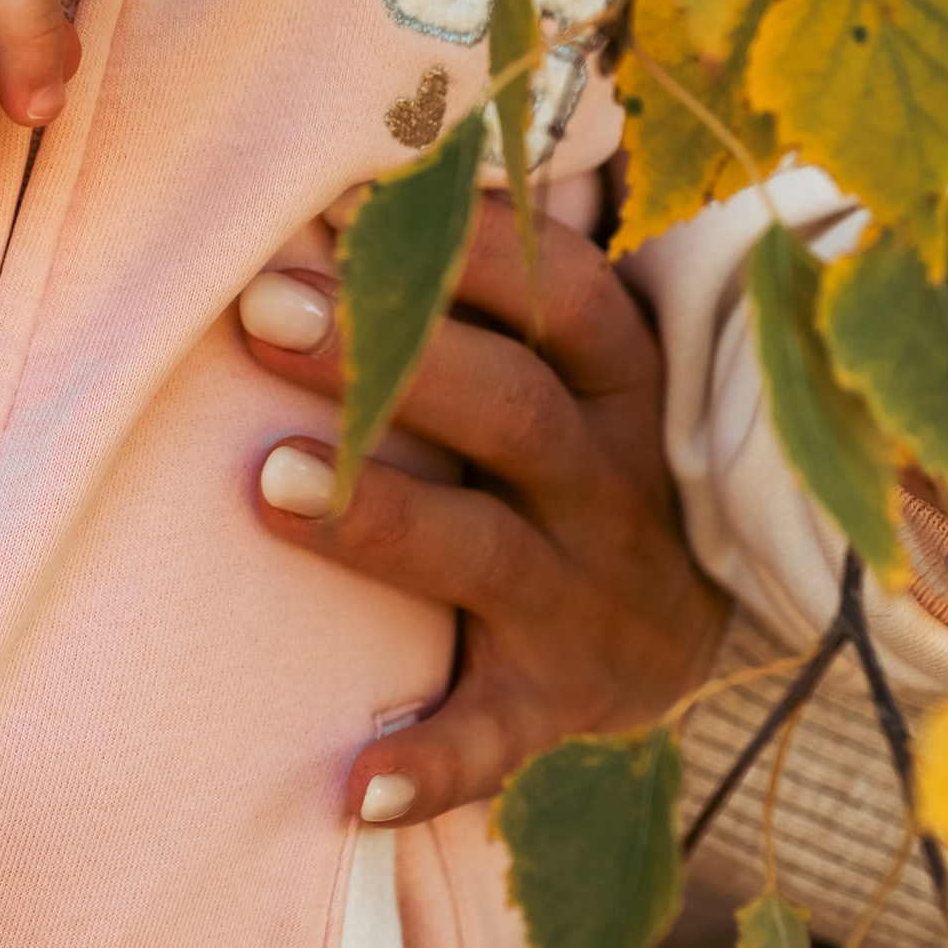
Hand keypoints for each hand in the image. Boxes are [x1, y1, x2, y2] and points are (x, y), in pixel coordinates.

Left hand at [239, 195, 726, 826]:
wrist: (685, 635)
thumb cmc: (580, 454)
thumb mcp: (577, 362)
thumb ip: (493, 279)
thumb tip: (355, 163)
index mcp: (622, 383)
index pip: (560, 295)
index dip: (464, 248)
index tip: (345, 203)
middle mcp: (614, 489)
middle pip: (511, 411)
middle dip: (389, 360)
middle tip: (262, 311)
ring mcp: (587, 603)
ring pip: (486, 556)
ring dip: (380, 520)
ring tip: (268, 483)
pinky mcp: (556, 708)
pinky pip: (495, 742)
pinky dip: (429, 766)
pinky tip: (348, 785)